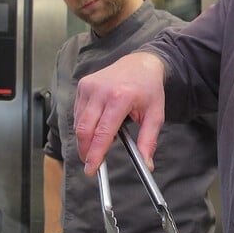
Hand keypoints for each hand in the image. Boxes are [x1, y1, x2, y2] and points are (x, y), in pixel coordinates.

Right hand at [73, 52, 166, 173]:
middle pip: (84, 130)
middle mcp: (101, 90)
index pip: (102, 132)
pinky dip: (85, 125)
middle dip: (85, 151)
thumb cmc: (149, 89)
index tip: (91, 169)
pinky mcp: (83, 85)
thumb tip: (146, 163)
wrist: (140, 63)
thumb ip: (149, 141)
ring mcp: (89, 86)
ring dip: (86, 138)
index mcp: (120, 97)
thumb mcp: (155, 115)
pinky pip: (78, 112)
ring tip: (103, 139)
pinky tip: (98, 125)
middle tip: (92, 162)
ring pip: (78, 123)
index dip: (95, 154)